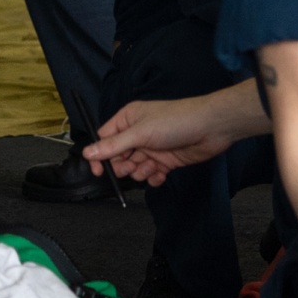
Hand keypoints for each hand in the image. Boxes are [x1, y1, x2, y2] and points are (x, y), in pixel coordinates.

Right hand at [83, 95, 237, 186]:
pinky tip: (161, 173)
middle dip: (123, 165)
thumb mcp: (140, 133)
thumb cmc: (174, 122)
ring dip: (140, 171)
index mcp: (127, 120)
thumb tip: (87, 152)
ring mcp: (152, 148)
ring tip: (152, 166)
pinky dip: (154, 177)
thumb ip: (113, 145)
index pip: (104, 139)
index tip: (98, 172)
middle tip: (131, 166)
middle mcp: (137, 133)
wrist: (211, 128)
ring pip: (134, 167)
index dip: (99, 155)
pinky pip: (151, 174)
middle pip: (118, 156)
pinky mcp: (165, 160)